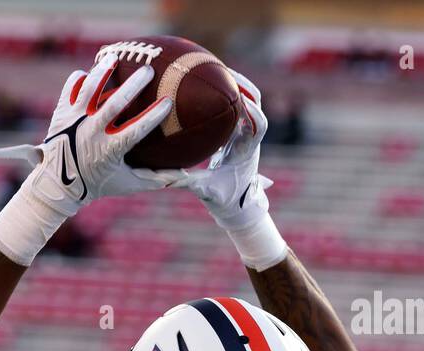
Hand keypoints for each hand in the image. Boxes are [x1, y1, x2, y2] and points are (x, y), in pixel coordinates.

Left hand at [0, 56, 179, 217]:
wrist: (57, 185)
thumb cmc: (98, 184)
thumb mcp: (128, 184)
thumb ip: (157, 178)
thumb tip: (187, 173)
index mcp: (109, 149)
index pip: (136, 130)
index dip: (153, 116)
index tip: (168, 102)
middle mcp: (91, 132)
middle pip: (115, 103)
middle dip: (134, 85)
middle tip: (149, 71)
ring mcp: (74, 120)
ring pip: (89, 89)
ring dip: (103, 72)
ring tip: (115, 59)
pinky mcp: (62, 113)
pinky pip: (71, 89)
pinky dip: (80, 79)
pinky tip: (91, 72)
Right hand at [171, 71, 271, 230]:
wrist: (238, 205)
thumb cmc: (223, 200)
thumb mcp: (205, 192)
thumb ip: (187, 183)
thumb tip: (165, 176)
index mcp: (247, 150)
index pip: (258, 125)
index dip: (251, 109)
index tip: (238, 98)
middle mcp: (250, 138)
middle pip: (257, 104)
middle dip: (244, 87)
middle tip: (226, 72)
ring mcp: (246, 133)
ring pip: (250, 101)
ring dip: (239, 86)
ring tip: (220, 71)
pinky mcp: (238, 131)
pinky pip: (237, 107)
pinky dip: (229, 95)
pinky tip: (211, 87)